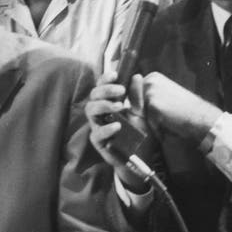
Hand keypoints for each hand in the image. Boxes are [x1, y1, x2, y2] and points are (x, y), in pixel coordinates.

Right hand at [85, 71, 149, 188]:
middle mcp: (100, 113)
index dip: (105, 79)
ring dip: (104, 105)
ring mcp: (97, 126)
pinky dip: (106, 128)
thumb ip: (137, 96)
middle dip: (105, 90)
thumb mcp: (141, 113)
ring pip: (91, 111)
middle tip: (121, 91)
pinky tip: (117, 126)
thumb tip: (136, 76)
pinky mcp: (98, 142)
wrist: (141, 157)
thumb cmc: (138, 133)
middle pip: (94, 96)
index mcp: (108, 103)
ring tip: (119, 106)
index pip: (101, 87)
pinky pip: (96, 133)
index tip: (115, 74)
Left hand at [137, 72, 221, 139]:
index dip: (142, 108)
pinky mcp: (152, 103)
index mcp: (153, 77)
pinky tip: (170, 124)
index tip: (161, 110)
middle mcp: (150, 80)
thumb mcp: (162, 100)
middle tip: (166, 115)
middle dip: (144, 115)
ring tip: (168, 119)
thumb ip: (144, 99)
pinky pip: (146, 121)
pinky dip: (156, 127)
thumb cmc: (184, 112)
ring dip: (150, 121)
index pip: (133, 95)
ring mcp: (150, 90)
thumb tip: (127, 106)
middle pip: (132, 104)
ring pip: (138, 113)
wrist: (202, 118)